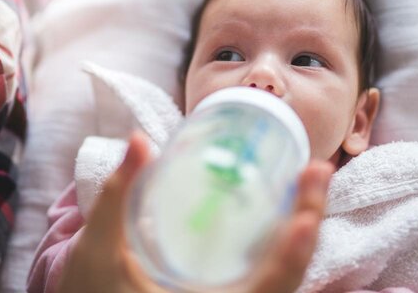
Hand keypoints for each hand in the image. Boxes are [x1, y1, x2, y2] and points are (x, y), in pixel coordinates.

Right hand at [59, 132, 332, 292]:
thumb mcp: (99, 248)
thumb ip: (117, 195)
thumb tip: (138, 140)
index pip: (266, 289)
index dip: (291, 254)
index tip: (309, 210)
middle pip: (286, 279)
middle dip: (309, 224)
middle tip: (317, 173)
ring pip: (282, 279)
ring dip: (302, 233)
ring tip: (309, 186)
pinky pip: (268, 278)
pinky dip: (284, 247)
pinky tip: (284, 213)